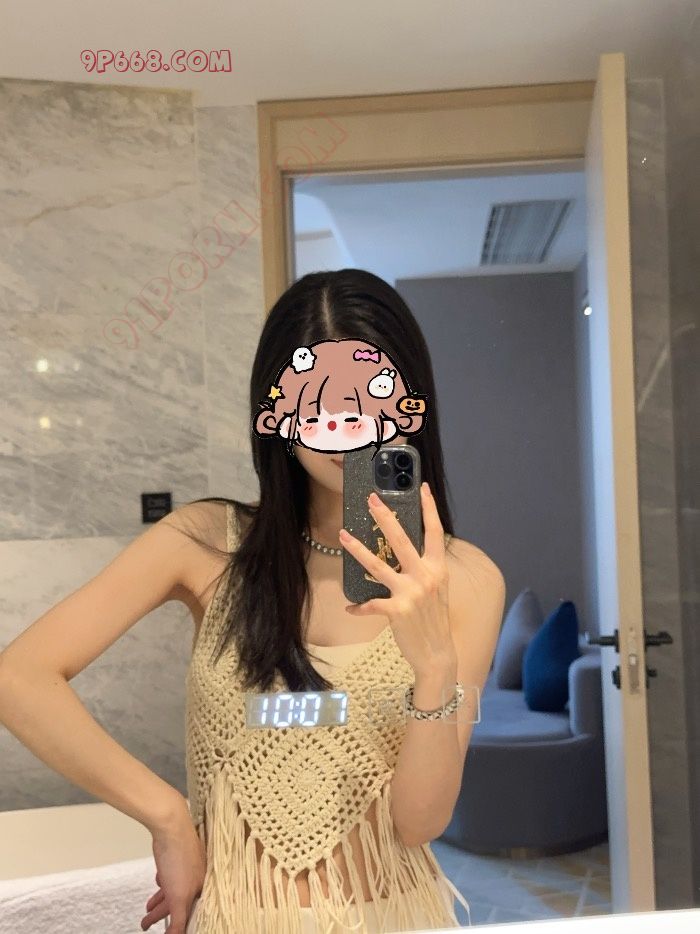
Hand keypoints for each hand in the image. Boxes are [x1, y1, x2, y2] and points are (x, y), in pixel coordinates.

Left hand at [141, 812, 205, 932]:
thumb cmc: (178, 857)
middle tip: (146, 923)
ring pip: (174, 889)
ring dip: (160, 901)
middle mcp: (199, 877)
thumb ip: (179, 920)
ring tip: (147, 910)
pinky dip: (164, 885)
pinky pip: (172, 876)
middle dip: (162, 914)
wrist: (171, 825)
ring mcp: (190, 865)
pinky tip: (159, 883)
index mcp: (202, 887)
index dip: (177, 925)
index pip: (190, 913)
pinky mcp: (180, 855)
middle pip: (180, 902)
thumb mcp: (178, 896)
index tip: (165, 932)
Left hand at [339, 481, 456, 679]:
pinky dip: (358, 607)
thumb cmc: (434, 619)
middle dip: (384, 517)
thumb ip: (424, 569)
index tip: (422, 487)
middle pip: (401, 539)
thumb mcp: (436, 589)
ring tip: (343, 536)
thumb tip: (404, 551)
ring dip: (358, 549)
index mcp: (437, 568)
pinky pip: (370, 604)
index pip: (434, 532)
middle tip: (371, 499)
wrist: (437, 653)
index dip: (429, 508)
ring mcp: (410, 593)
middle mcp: (425, 576)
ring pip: (378, 565)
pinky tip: (350, 608)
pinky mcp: (396, 611)